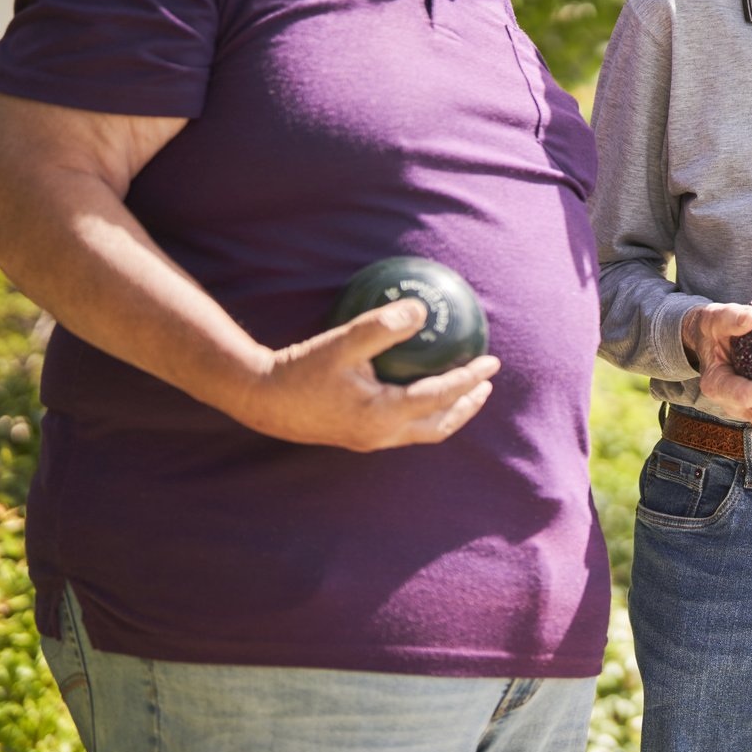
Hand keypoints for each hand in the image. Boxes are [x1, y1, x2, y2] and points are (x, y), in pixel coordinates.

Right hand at [233, 298, 501, 450]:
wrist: (260, 400)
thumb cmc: (300, 369)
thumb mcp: (342, 342)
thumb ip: (383, 327)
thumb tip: (421, 310)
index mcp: (383, 415)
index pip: (440, 397)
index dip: (469, 379)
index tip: (491, 362)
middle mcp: (381, 435)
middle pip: (440, 425)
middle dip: (467, 405)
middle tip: (486, 383)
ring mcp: (369, 440)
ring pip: (422, 431)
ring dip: (448, 412)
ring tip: (465, 391)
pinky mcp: (357, 437)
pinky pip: (404, 427)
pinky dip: (423, 412)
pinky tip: (420, 390)